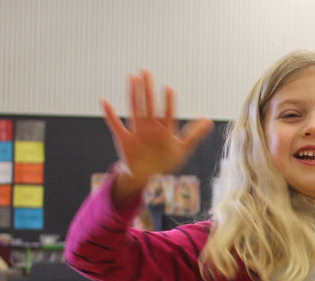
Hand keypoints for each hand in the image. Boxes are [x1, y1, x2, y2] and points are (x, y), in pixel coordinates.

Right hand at [101, 70, 213, 197]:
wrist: (147, 175)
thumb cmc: (166, 160)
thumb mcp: (183, 148)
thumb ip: (195, 134)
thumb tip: (209, 120)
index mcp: (164, 129)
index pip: (167, 113)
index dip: (168, 102)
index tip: (168, 88)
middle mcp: (150, 127)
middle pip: (149, 105)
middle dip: (148, 89)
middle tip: (146, 71)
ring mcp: (137, 132)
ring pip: (134, 110)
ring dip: (134, 94)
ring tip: (132, 78)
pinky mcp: (124, 140)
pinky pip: (115, 125)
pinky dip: (109, 115)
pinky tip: (105, 101)